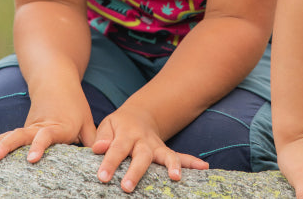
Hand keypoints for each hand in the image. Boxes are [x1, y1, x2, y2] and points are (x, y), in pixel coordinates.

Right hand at [0, 90, 95, 162]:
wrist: (55, 79)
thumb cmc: (74, 104)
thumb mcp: (87, 120)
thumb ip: (93, 140)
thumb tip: (101, 158)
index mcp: (60, 126)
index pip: (48, 136)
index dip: (40, 146)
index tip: (32, 158)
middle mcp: (42, 127)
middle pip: (23, 136)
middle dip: (9, 147)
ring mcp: (29, 127)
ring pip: (12, 135)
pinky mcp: (22, 129)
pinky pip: (7, 136)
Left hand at [91, 105, 207, 192]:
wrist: (139, 116)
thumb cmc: (119, 126)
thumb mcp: (107, 126)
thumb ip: (102, 137)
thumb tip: (98, 148)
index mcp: (126, 133)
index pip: (116, 149)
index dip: (109, 163)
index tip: (103, 177)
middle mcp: (143, 140)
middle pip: (141, 155)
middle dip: (135, 171)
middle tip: (127, 187)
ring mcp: (157, 146)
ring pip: (166, 155)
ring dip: (172, 165)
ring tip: (176, 177)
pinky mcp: (165, 152)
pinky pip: (180, 156)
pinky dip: (192, 162)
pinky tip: (203, 167)